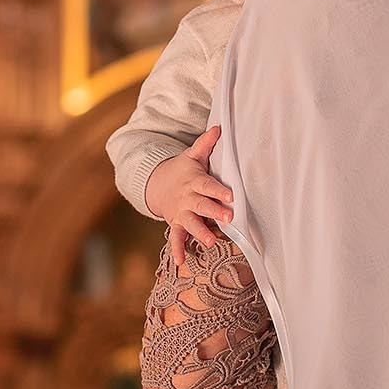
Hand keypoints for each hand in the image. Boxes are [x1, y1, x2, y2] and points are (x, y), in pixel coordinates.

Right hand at [145, 127, 232, 265]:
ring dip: (200, 233)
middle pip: (201, 205)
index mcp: (194, 181)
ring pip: (190, 223)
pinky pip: (176, 238)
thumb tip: (219, 127)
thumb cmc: (182, 170)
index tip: (231, 196)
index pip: (207, 185)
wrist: (156, 184)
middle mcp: (187, 198)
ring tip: (210, 241)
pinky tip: (182, 262)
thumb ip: (206, 144)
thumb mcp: (192, 156)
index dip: (219, 190)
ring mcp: (180, 213)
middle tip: (228, 218)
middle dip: (214, 212)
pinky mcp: (176, 224)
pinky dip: (178, 250)